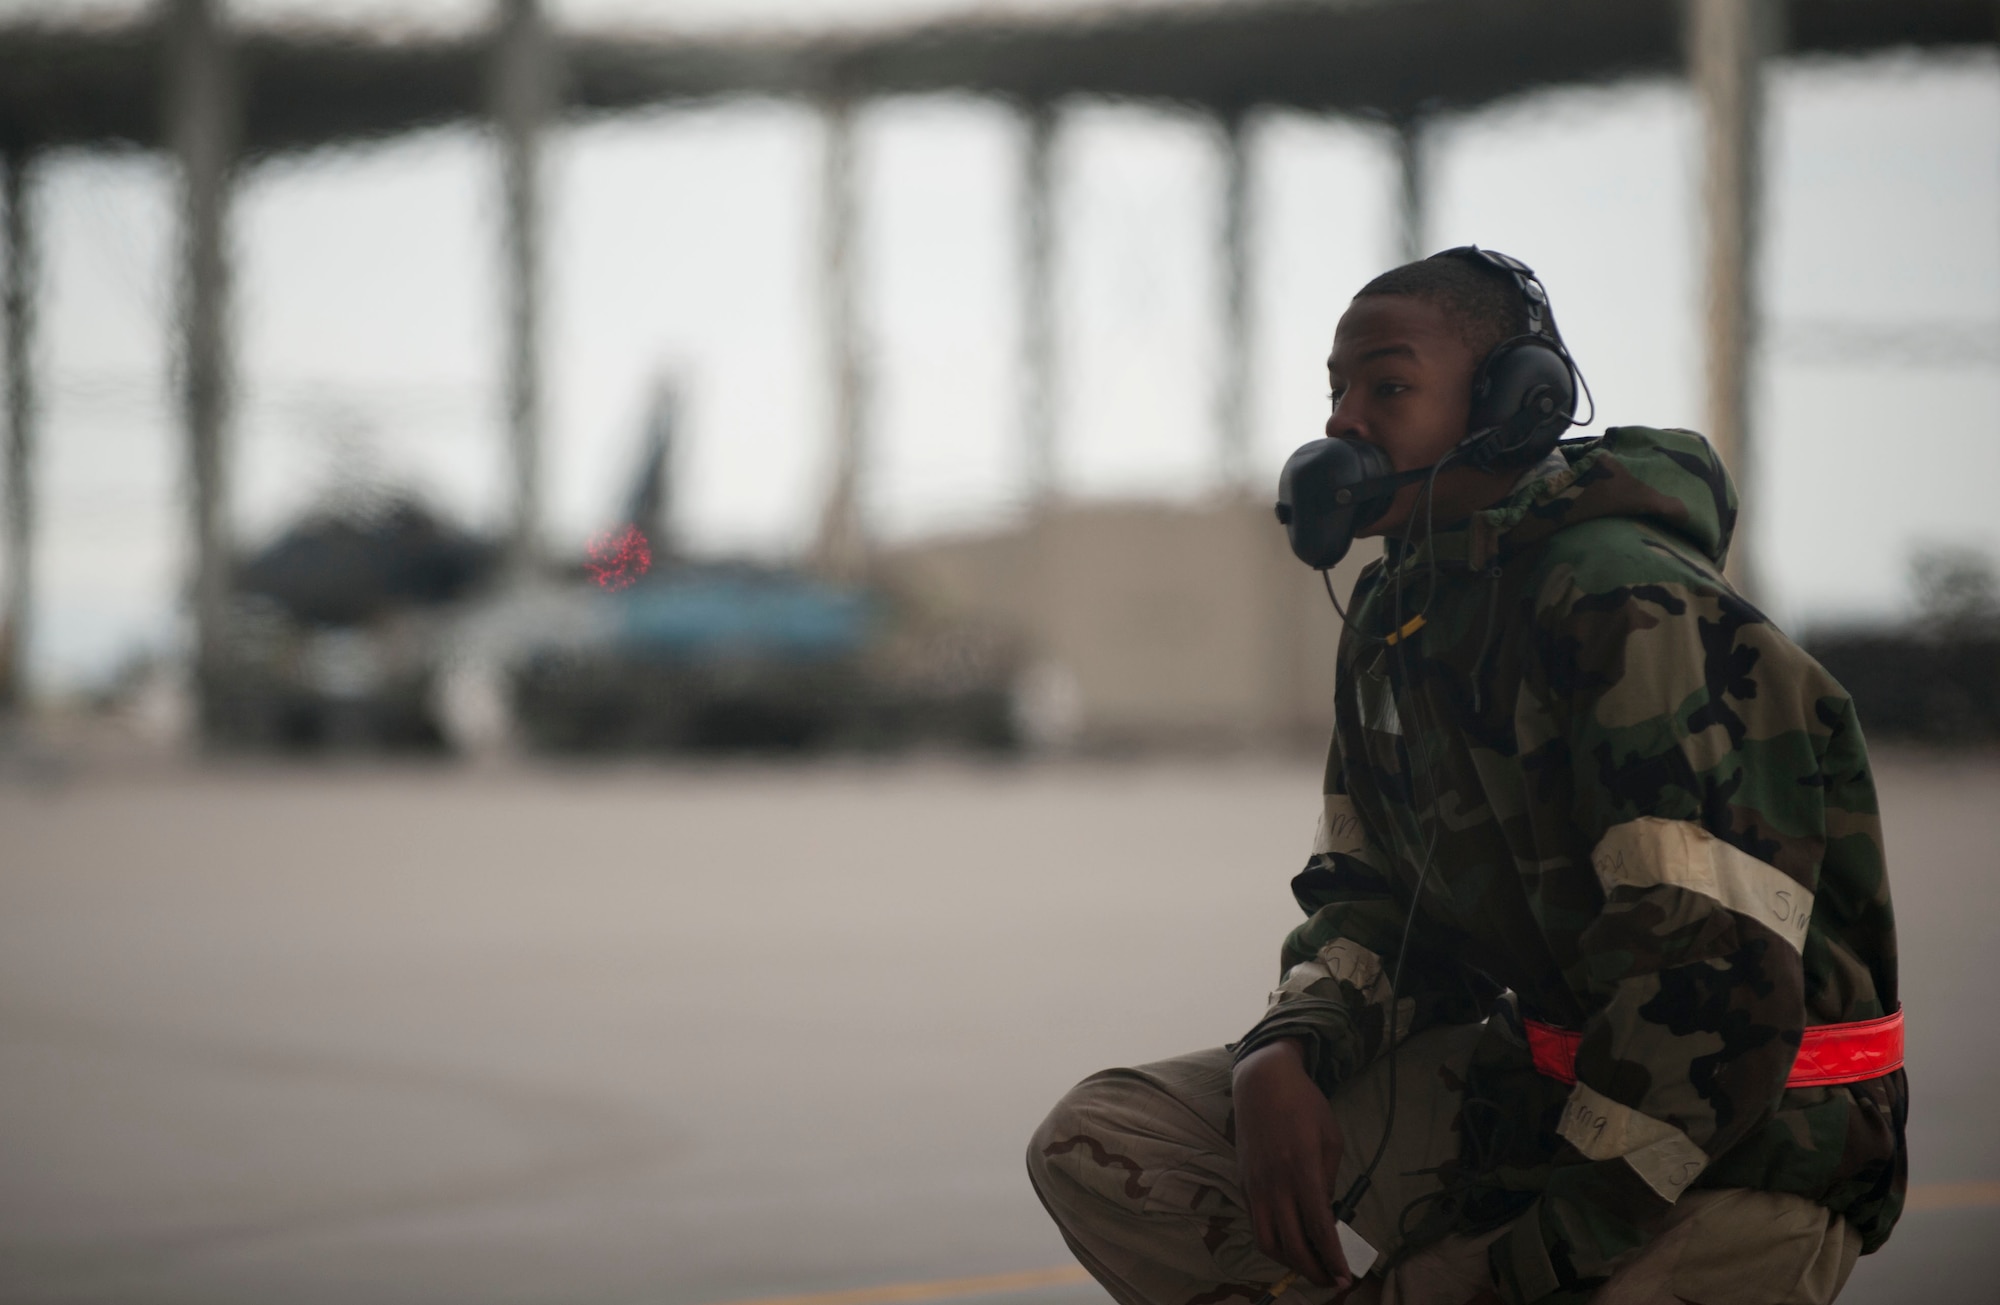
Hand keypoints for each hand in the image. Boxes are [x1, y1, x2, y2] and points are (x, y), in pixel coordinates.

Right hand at [1232, 1039, 1353, 1291]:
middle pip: (1292, 1244)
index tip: (1345, 1279)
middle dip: (1314, 1271)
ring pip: (1267, 1242)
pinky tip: (1289, 1243)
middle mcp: (1276, 1184)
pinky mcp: (1244, 1184)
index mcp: (1302, 1171)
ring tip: (1309, 1266)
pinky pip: (1256, 1224)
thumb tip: (1326, 1214)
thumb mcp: (1330, 1139)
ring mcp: (1256, 1186)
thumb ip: (1328, 1180)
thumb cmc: (1304, 1105)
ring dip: (1289, 1263)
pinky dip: (1273, 1242)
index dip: (1333, 1259)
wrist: (1262, 1083)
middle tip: (1331, 1281)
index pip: (1319, 1229)